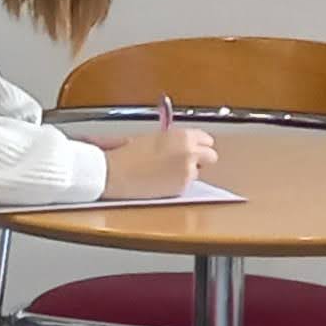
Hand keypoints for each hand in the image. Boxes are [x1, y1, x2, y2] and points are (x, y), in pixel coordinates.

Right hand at [99, 123, 219, 199]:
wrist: (114, 173)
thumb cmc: (126, 154)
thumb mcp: (153, 138)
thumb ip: (173, 140)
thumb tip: (179, 144)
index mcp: (183, 136)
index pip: (207, 139)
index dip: (198, 144)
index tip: (193, 147)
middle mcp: (190, 153)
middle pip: (211, 156)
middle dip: (200, 159)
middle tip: (185, 161)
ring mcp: (187, 172)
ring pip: (198, 172)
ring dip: (186, 172)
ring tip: (165, 172)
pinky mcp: (181, 188)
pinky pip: (186, 184)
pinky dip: (177, 183)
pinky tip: (160, 180)